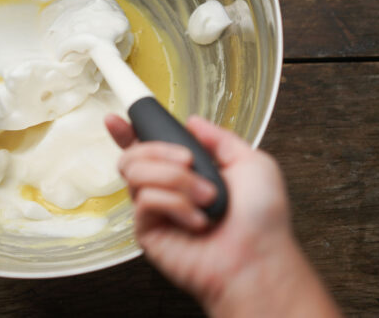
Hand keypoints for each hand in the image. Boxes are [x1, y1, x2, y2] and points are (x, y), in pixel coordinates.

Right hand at [106, 115, 340, 317]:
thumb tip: (192, 121)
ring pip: (135, 173)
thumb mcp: (252, 163)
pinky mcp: (146, 231)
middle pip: (132, 154)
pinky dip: (175, 204)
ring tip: (206, 198)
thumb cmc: (262, 220)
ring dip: (175, 179)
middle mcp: (166, 188)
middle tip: (189, 162)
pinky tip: (196, 221)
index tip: (116, 120)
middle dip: (160, 151)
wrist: (258, 259)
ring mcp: (154, 210)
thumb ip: (219, 138)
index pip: (146, 146)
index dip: (126, 132)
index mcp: (186, 170)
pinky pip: (145, 199)